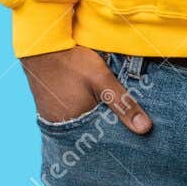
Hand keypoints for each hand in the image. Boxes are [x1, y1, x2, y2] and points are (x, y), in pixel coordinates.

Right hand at [20, 46, 152, 133]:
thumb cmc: (72, 61)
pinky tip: (87, 103)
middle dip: (103, 129)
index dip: (114, 135)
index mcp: (74, 126)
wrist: (41, 45)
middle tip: (118, 121)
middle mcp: (60, 127)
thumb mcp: (102, 79)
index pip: (100, 140)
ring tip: (104, 111)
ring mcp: (51, 118)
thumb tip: (145, 128)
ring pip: (79, 125)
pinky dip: (80, 112)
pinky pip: (68, 117)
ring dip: (91, 120)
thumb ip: (122, 103)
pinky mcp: (47, 107)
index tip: (128, 133)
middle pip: (89, 134)